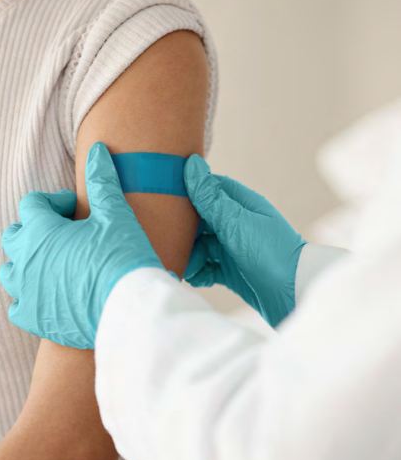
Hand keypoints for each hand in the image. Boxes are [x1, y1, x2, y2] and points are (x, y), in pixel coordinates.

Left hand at [0, 142, 163, 348]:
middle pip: (15, 235)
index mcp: (40, 231)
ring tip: (53, 264)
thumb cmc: (122, 258)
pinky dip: (27, 298)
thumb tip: (97, 151)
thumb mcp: (116, 214)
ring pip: (9, 271)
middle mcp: (25, 261)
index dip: (55, 201)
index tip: (76, 209)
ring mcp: (26, 292)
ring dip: (26, 263)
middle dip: (35, 229)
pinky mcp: (35, 319)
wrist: (130, 309)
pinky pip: (16, 307)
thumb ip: (102, 181)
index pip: (32, 204)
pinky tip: (47, 296)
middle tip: (64, 234)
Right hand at [184, 154, 306, 326]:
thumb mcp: (236, 222)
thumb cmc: (270, 253)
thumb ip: (210, 197)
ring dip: (190, 255)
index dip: (185, 194)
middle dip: (183, 231)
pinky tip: (197, 278)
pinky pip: (206, 266)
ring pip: (199, 245)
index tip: (163, 200)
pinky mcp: (231, 270)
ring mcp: (233, 247)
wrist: (295, 295)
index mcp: (240, 204)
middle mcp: (235, 223)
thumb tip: (191, 164)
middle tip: (171, 241)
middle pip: (198, 220)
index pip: (206, 189)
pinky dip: (199, 272)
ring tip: (188, 266)